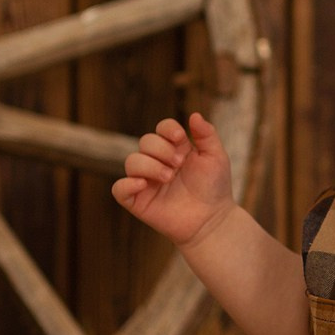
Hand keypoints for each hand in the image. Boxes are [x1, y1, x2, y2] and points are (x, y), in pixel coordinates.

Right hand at [112, 112, 234, 246]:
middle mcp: (157, 162)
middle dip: (161, 149)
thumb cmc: (214, 188)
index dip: (167, 129)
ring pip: (131, 162)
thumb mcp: (216, 157)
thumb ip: (206, 135)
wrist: (212, 220)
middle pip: (145, 142)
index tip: (180, 138)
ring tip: (168, 177)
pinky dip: (127, 184)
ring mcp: (146, 181)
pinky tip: (144, 185)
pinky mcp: (138, 201)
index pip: (161, 129)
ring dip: (149, 165)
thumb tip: (193, 115)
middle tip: (178, 165)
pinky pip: (119, 189)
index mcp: (175, 149)